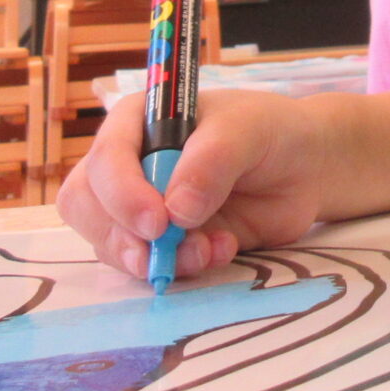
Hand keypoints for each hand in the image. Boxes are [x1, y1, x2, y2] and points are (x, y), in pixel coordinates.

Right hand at [58, 88, 327, 281]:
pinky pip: (149, 265)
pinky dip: (180, 268)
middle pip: (87, 205)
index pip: (105, 159)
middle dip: (120, 236)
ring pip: (112, 243)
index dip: (121, 194)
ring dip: (155, 258)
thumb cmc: (267, 131)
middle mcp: (128, 165)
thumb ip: (211, 162)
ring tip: (208, 250)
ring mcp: (141, 207)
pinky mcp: (161, 242)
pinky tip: (221, 251)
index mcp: (138, 122)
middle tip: (159, 255)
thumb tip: (175, 211)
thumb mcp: (246, 130)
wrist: (302, 169)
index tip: (157, 222)